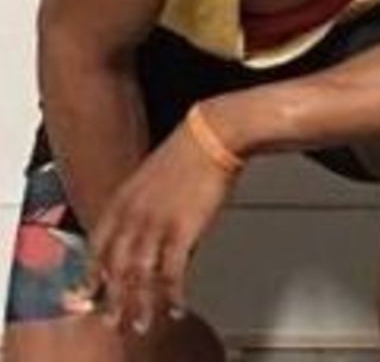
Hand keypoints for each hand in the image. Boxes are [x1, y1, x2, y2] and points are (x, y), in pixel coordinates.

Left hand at [86, 113, 239, 333]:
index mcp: (122, 199)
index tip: (89, 293)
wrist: (213, 133)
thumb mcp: (153, 176)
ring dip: (141, 304)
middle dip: (113, 299)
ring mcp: (155, 224)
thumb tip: (146, 226)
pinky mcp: (182, 230)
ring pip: (139, 276)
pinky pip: (172, 272)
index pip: (96, 246)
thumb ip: (142, 203)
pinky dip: (172, 294)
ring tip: (144, 323)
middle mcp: (132, 215)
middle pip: (115, 267)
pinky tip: (177, 306)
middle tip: (115, 322)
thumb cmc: (190, 150)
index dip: (91, 274)